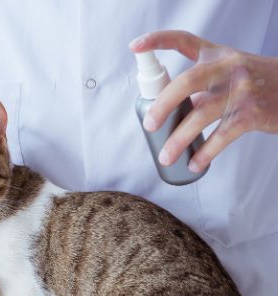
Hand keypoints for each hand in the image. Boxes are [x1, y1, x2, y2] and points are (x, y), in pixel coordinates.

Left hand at [130, 30, 277, 171]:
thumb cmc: (251, 82)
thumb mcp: (227, 72)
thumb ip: (199, 86)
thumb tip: (167, 113)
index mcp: (216, 54)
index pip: (184, 40)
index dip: (158, 40)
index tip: (135, 46)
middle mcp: (227, 67)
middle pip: (187, 82)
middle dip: (162, 106)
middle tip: (149, 126)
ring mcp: (240, 91)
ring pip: (200, 116)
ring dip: (178, 141)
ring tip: (165, 157)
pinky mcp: (250, 114)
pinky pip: (220, 137)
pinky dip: (204, 154)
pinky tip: (194, 164)